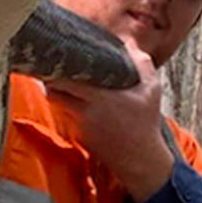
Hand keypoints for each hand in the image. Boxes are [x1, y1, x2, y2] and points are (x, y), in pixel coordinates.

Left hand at [47, 41, 173, 202]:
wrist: (140, 159)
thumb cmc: (146, 123)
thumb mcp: (151, 90)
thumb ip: (142, 64)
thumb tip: (129, 43)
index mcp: (100, 97)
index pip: (65, 81)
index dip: (57, 69)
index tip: (57, 57)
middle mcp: (85, 112)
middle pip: (53, 92)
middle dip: (50, 79)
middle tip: (52, 66)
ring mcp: (79, 125)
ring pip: (58, 104)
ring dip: (58, 92)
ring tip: (60, 78)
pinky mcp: (79, 135)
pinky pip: (67, 115)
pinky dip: (68, 106)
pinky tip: (74, 98)